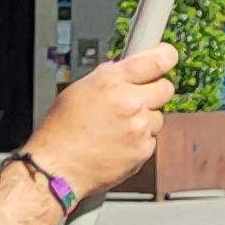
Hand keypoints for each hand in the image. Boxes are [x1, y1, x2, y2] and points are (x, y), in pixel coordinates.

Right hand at [22, 44, 175, 192]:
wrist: (57, 167)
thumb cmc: (61, 129)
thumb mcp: (78, 90)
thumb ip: (107, 76)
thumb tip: (125, 68)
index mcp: (111, 82)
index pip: (156, 60)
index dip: (165, 56)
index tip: (167, 56)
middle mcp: (130, 102)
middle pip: (166, 88)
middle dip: (154, 91)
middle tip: (137, 98)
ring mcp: (139, 127)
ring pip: (158, 116)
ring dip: (145, 119)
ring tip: (117, 127)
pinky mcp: (144, 150)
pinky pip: (151, 138)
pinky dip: (139, 140)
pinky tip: (117, 142)